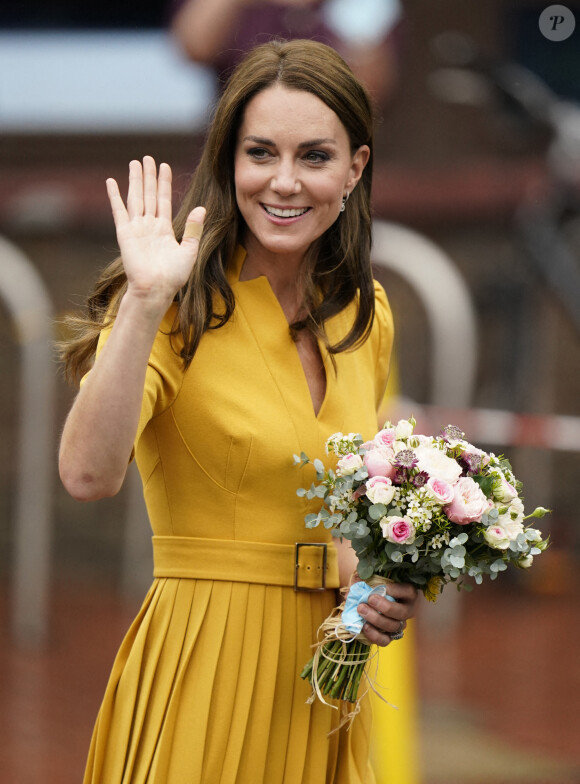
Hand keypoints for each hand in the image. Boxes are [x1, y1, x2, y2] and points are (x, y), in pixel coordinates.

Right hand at [106, 156, 204, 309]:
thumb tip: (201, 208)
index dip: (164, 183)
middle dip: (149, 176)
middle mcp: (149, 226)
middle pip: (149, 194)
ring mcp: (136, 228)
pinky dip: (114, 196)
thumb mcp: (189, 251)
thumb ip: (193, 229)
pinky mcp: (124, 233)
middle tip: (147, 158)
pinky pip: (119, 210)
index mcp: (164, 229)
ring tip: (134, 163)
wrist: (156, 288)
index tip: (165, 166)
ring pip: (136, 197)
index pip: (164, 200)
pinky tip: (111, 182)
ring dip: (135, 180)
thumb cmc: (173, 276)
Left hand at [357, 582, 418, 646]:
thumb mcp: (371, 581)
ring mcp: (399, 625)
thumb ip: (366, 582)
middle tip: (371, 599)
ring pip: (393, 626)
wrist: (367, 604)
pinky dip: (374, 634)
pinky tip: (365, 626)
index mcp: (407, 594)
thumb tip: (358, 588)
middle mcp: (407, 610)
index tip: (380, 587)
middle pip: (402, 612)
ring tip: (362, 609)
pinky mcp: (389, 637)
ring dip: (376, 619)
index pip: (408, 591)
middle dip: (386, 607)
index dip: (395, 590)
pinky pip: (385, 640)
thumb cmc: (373, 588)